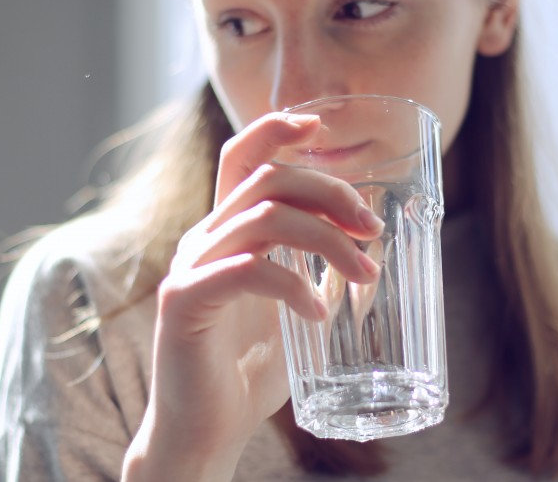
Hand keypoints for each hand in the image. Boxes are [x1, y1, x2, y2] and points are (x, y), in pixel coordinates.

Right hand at [123, 111, 382, 480]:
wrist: (203, 433)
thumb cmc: (244, 376)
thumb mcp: (289, 312)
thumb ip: (312, 276)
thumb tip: (360, 250)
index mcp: (224, 234)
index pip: (242, 158)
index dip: (276, 129)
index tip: (320, 124)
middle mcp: (202, 240)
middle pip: (266, 178)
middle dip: (329, 191)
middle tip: (372, 228)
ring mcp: (190, 268)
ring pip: (263, 217)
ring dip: (326, 238)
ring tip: (364, 272)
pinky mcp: (184, 302)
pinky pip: (246, 270)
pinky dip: (293, 285)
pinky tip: (319, 313)